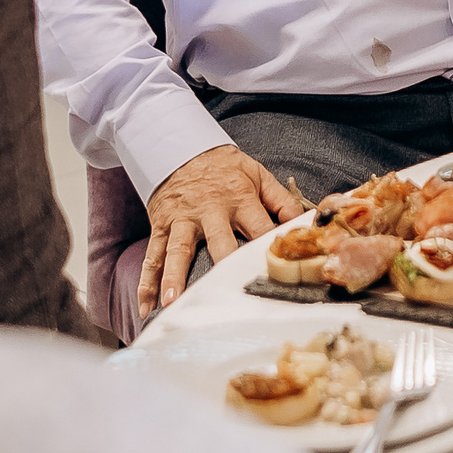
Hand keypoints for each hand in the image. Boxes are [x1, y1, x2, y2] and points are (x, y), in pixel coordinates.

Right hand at [138, 145, 303, 319]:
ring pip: (178, 251)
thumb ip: (281, 200)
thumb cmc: (225, 167)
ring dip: (174, 277)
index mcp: (240, 198)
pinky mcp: (162, 225)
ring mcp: (183, 220)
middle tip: (230, 293)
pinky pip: (153, 256)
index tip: (279, 273)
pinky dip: (147, 282)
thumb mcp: (258, 174)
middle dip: (225, 266)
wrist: (182, 146)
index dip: (270, 248)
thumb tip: (305, 222)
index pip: (261, 227)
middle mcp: (210, 211)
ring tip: (172, 302)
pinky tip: (147, 306)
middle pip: (220, 242)